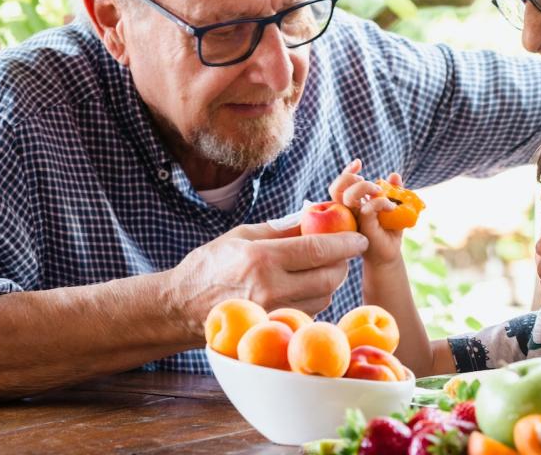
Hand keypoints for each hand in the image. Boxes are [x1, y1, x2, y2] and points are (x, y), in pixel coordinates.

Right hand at [168, 220, 366, 337]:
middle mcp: (270, 288)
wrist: (181, 307)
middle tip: (344, 250)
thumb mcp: (242, 236)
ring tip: (323, 265)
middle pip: (328, 276)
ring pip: (324, 296)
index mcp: (262, 259)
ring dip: (331, 280)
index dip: (345, 242)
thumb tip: (316, 215)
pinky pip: (310, 310)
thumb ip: (282, 228)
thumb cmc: (210, 265)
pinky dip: (317, 296)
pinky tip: (307, 284)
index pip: (319, 249)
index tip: (360, 237)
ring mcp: (272, 311)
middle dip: (342, 261)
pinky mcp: (272, 326)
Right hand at [328, 159, 404, 265]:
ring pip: (347, 198)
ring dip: (364, 188)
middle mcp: (347, 212)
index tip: (358, 163)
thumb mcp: (393, 207)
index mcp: (352, 205)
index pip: (341, 185)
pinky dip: (379, 202)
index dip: (347, 172)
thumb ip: (393, 191)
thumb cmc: (388, 232)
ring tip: (379, 192)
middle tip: (371, 184)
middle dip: (350, 178)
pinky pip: (367, 209)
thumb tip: (394, 175)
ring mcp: (353, 221)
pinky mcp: (363, 229)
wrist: (388, 256)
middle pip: (337, 189)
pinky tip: (391, 207)